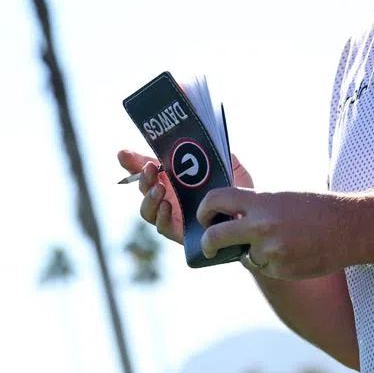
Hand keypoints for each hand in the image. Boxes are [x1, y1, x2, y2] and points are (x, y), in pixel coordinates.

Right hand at [117, 149, 253, 244]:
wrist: (251, 219)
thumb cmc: (237, 191)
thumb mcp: (230, 166)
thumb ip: (217, 153)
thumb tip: (202, 139)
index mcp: (175, 177)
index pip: (149, 168)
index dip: (133, 161)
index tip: (122, 154)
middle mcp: (170, 195)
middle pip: (144, 187)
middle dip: (141, 176)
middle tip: (150, 168)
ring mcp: (172, 214)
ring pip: (147, 209)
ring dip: (149, 198)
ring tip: (160, 189)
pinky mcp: (180, 232)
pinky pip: (162, 227)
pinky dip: (161, 217)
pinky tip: (167, 207)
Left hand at [197, 188, 354, 279]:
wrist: (350, 228)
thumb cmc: (317, 208)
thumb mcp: (282, 197)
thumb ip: (255, 207)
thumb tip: (229, 217)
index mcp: (261, 201)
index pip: (217, 200)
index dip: (204, 209)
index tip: (204, 217)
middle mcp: (261, 226)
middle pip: (215, 237)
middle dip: (208, 244)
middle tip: (209, 247)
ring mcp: (270, 251)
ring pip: (243, 255)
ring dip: (252, 251)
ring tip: (280, 241)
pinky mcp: (280, 270)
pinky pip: (263, 267)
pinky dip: (270, 262)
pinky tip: (291, 252)